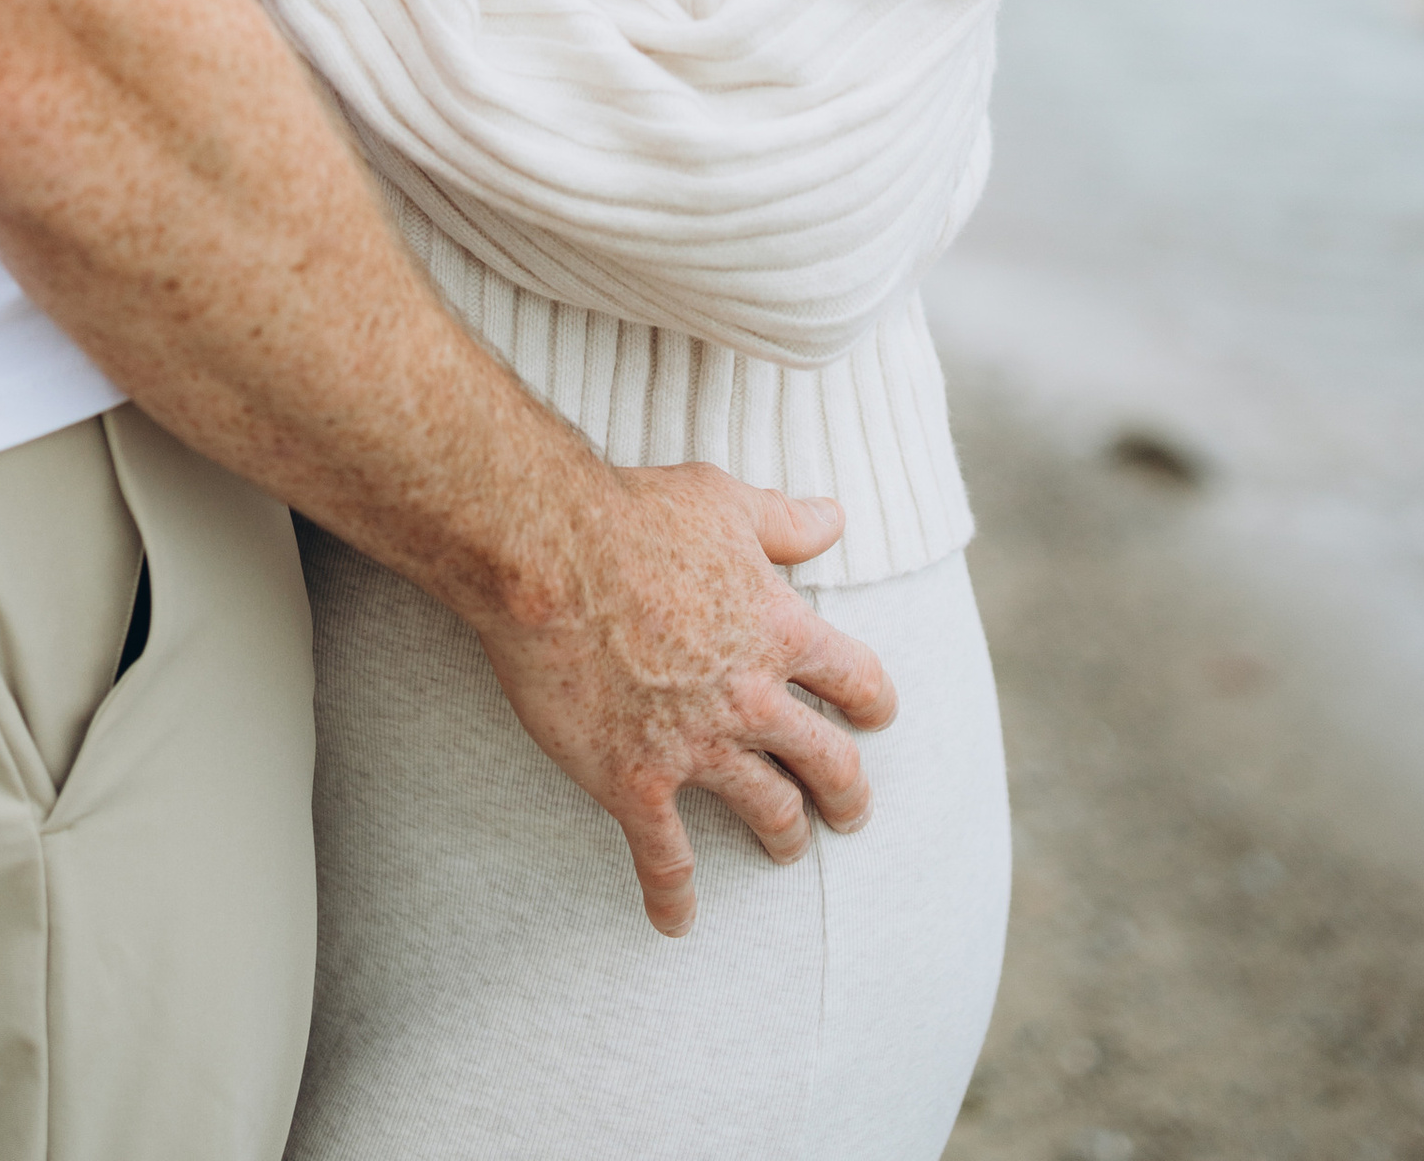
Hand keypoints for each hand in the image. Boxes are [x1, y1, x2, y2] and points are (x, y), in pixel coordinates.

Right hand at [476, 467, 896, 937]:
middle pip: (828, 761)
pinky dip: (674, 895)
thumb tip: (837, 517)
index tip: (877, 718)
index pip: (856, 680)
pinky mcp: (637, 781)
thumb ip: (785, 522)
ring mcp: (698, 746)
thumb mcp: (724, 502)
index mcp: (781, 629)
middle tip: (850, 809)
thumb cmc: (634, 514)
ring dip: (786, 837)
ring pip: (769, 812)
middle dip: (847, 792)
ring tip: (786, 849)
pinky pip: (666, 857)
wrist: (546, 554)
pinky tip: (675, 921)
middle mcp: (753, 697)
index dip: (873, 702)